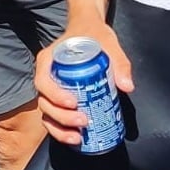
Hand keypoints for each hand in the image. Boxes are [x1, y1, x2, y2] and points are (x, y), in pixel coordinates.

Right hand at [34, 18, 132, 145]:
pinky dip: (61, 131)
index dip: (55, 96)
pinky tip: (77, 139)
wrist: (88, 30)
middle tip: (83, 122)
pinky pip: (54, 118)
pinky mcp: (59, 100)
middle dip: (61, 117)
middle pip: (44, 102)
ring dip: (59, 129)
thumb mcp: (107, 42)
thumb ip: (118, 62)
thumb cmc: (93, 34)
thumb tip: (126, 86)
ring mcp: (50, 91)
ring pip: (47, 114)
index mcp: (48, 61)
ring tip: (78, 137)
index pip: (43, 81)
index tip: (73, 103)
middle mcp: (45, 77)